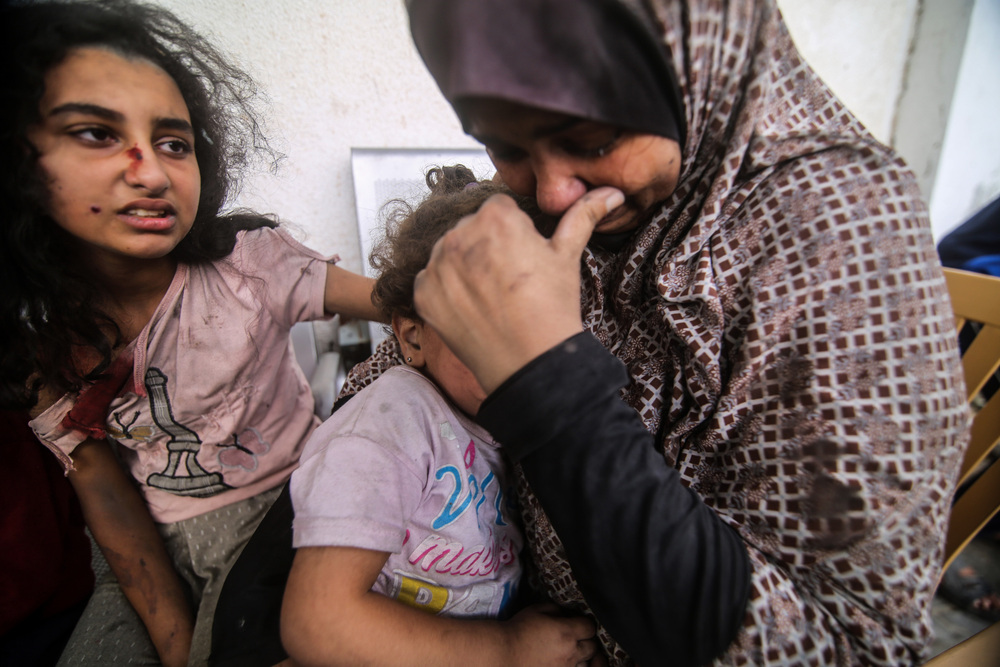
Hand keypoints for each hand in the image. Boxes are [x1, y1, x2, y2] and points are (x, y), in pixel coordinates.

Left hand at [413, 187, 624, 393]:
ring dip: (465, 267)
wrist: (529, 364)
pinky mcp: (423, 293)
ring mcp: (437, 265)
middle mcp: (459, 234)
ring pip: (450, 253)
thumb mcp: (567, 256)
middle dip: (486, 247)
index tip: (522, 259)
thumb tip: (613, 192)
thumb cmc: (551, 308)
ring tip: (492, 295)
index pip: (499, 209)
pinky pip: (432, 281)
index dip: (514, 234)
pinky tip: (472, 308)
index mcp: (495, 217)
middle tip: (509, 280)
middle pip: (472, 229)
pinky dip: (447, 292)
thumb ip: (583, 215)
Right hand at [504, 603, 601, 666]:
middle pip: (592, 647)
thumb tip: (565, 614)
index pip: (590, 627)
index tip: (578, 622)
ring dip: (581, 655)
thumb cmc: (519, 629)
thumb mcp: (537, 610)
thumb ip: (556, 610)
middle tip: (575, 636)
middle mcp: (570, 651)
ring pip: (586, 662)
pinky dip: (572, 665)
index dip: (585, 623)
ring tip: (569, 651)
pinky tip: (562, 660)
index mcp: (567, 632)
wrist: (504, 653)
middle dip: (586, 640)